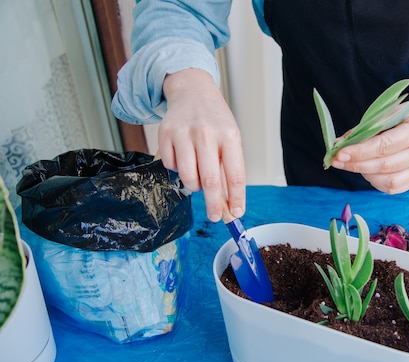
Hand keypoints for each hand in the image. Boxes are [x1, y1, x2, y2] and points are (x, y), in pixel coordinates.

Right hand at [159, 69, 245, 221]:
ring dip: (194, 185)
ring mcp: (184, 133)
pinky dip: (178, 170)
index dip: (236, 198)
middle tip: (216, 216)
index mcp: (229, 135)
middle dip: (213, 205)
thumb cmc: (215, 120)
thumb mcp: (230, 139)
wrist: (193, 91)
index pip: (235, 174)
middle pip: (210, 180)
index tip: (237, 214)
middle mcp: (207, 133)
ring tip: (198, 177)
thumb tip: (230, 206)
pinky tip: (184, 157)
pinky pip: (171, 166)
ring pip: (188, 177)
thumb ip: (230, 170)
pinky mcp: (165, 134)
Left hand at [330, 102, 408, 193]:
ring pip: (389, 181)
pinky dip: (375, 182)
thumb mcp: (382, 115)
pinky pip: (393, 188)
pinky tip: (367, 172)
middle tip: (337, 161)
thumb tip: (338, 145)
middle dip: (357, 164)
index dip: (360, 152)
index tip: (340, 154)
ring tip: (354, 164)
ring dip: (365, 174)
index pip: (385, 145)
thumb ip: (362, 130)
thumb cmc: (399, 119)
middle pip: (386, 165)